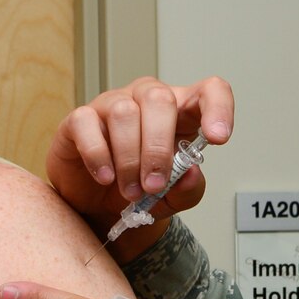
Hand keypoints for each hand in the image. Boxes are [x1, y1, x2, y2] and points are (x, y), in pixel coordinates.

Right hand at [48, 76, 234, 259]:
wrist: (99, 207)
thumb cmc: (141, 190)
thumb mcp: (173, 197)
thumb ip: (189, 188)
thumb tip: (190, 174)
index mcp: (180, 111)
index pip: (208, 91)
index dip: (218, 108)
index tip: (216, 138)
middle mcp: (146, 99)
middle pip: (159, 99)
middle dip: (158, 148)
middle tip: (154, 184)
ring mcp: (111, 104)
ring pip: (124, 113)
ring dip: (130, 159)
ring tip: (130, 191)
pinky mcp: (80, 119)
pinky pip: (87, 123)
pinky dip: (98, 154)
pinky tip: (105, 176)